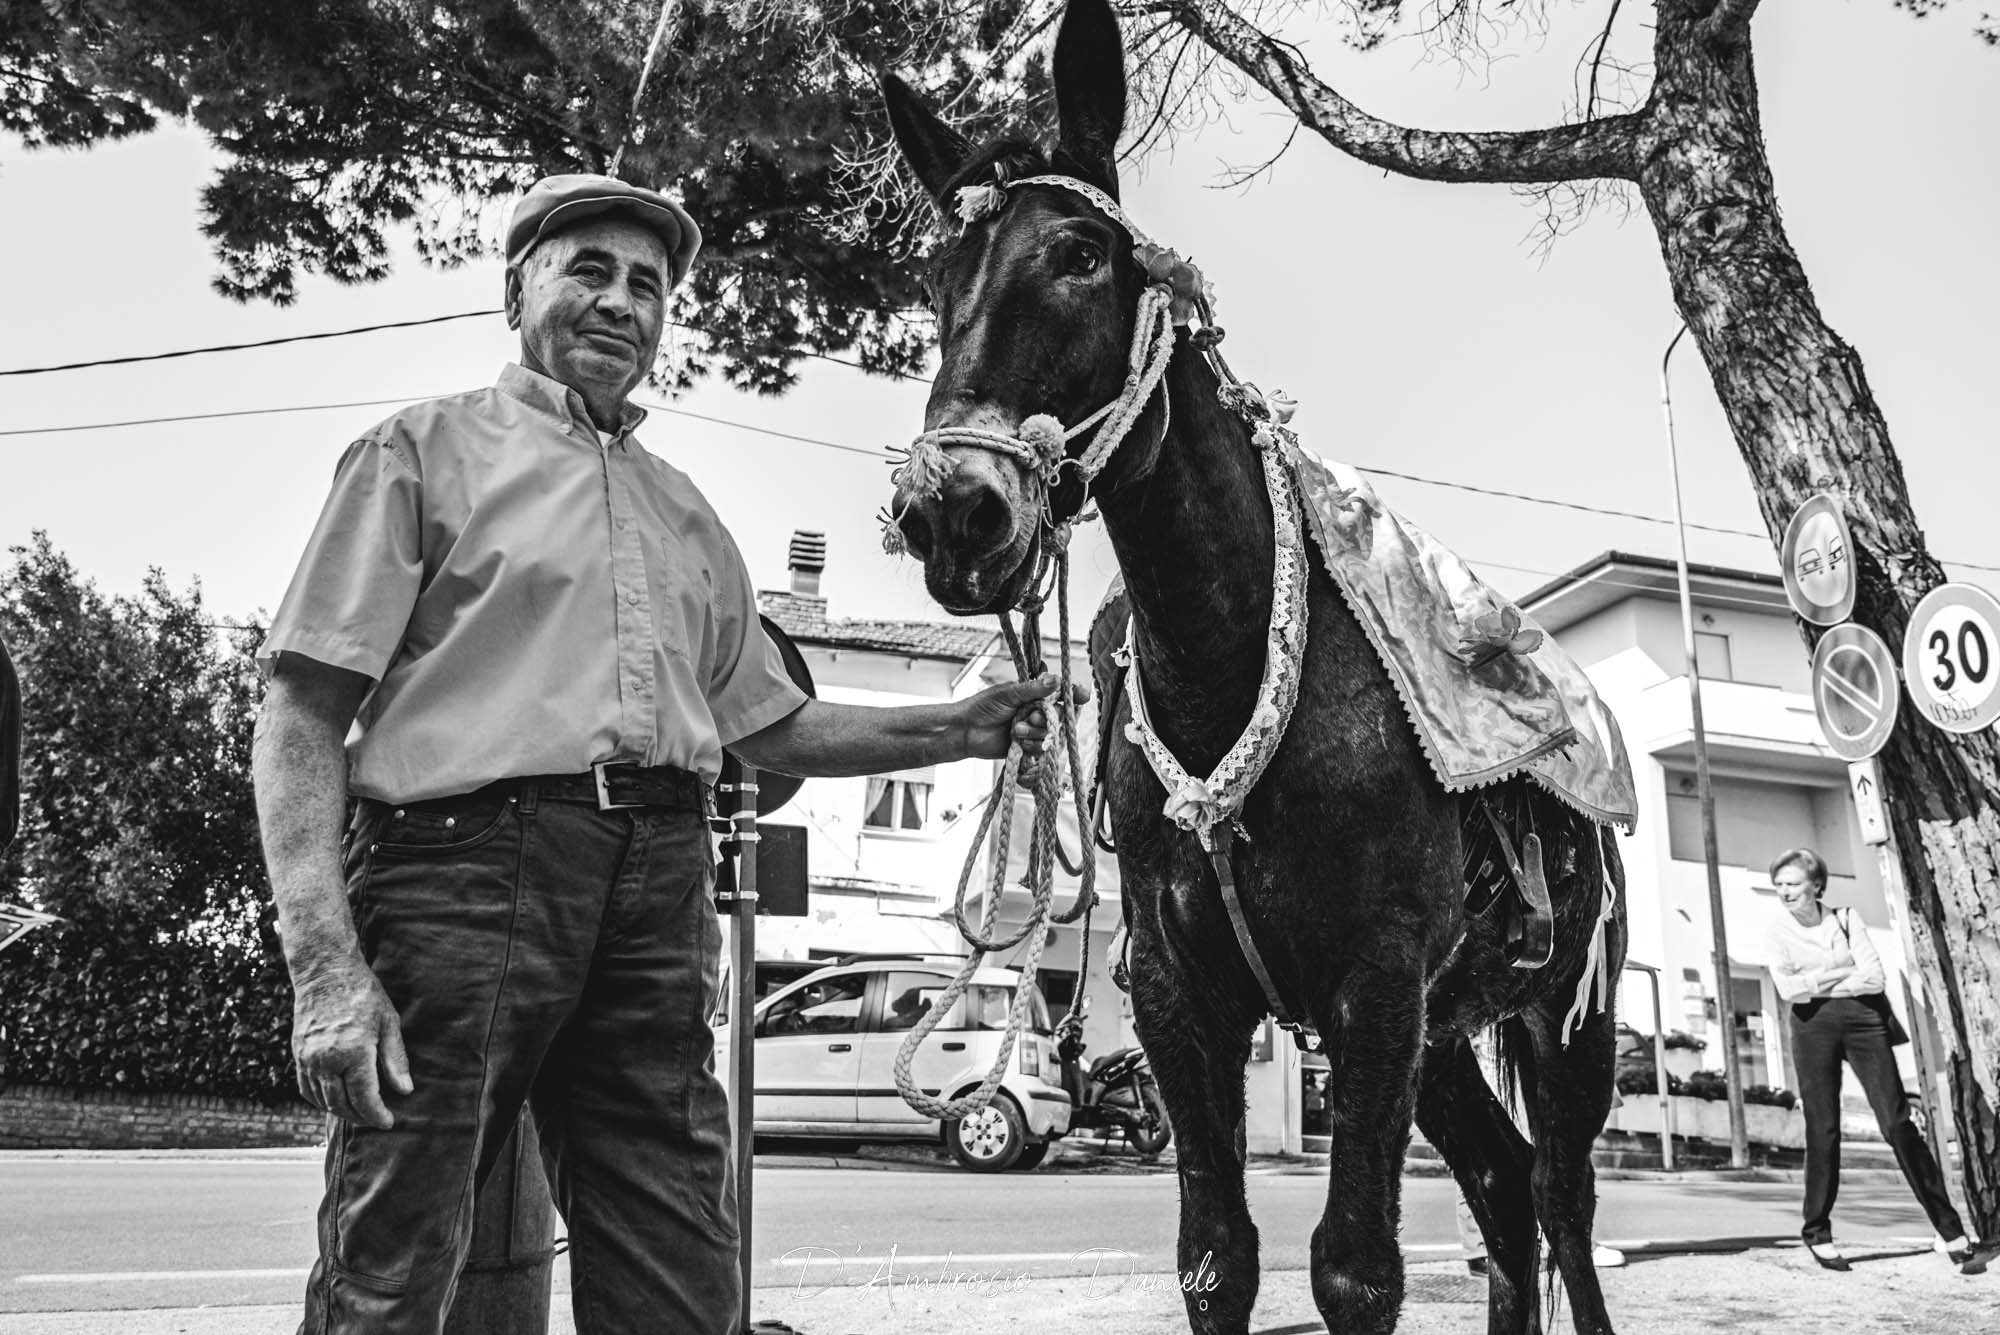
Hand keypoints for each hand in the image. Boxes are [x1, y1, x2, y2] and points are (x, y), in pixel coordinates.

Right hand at [291, 958, 412, 1128]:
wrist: (326, 972)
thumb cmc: (363, 994)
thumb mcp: (389, 1022)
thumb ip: (395, 1060)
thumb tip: (405, 1091)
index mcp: (353, 1051)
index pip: (365, 1097)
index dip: (377, 1115)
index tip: (389, 1123)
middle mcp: (327, 1059)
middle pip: (342, 1104)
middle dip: (361, 1117)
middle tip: (377, 1120)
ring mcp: (308, 1059)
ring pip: (323, 1100)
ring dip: (341, 1111)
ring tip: (360, 1112)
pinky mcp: (298, 1055)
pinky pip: (307, 1088)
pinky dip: (321, 1100)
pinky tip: (335, 1100)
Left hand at [959, 674, 1091, 779]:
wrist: (965, 732)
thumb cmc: (982, 707)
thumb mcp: (1008, 694)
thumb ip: (1033, 689)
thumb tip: (1056, 680)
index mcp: (1034, 693)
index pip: (1061, 692)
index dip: (1074, 693)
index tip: (1083, 695)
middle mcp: (1037, 710)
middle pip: (1062, 714)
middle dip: (1050, 717)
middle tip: (1033, 717)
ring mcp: (1034, 729)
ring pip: (1052, 733)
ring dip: (1037, 733)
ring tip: (1016, 731)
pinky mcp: (1028, 746)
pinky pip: (1043, 748)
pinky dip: (1033, 746)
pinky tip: (1019, 743)